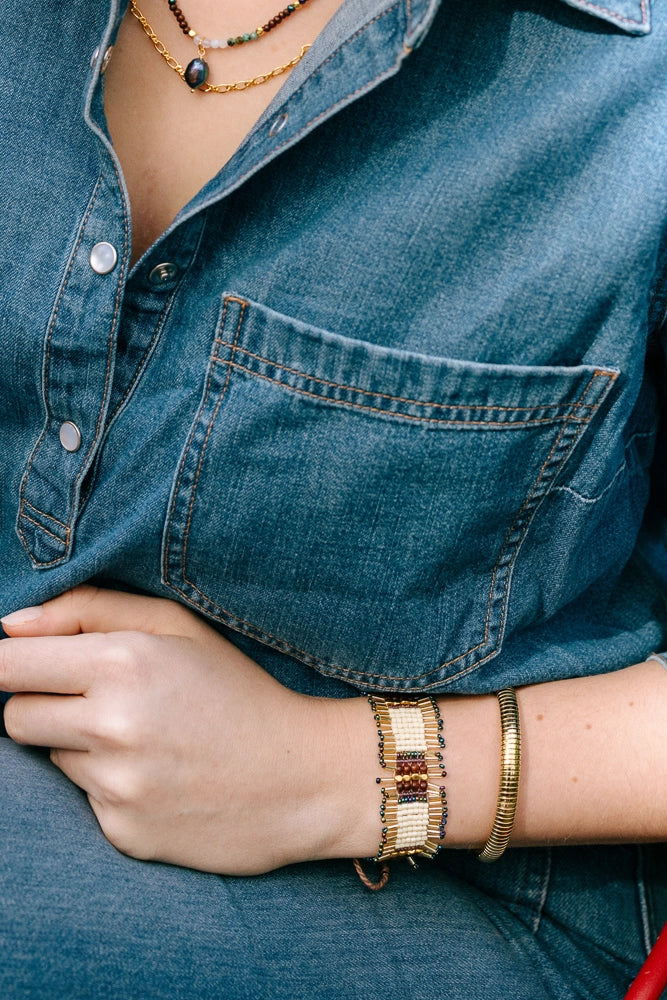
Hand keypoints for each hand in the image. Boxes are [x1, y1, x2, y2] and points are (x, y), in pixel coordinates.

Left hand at [0, 587, 367, 873]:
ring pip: (50, 757)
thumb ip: (89, 609)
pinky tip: (160, 777)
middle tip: (101, 699)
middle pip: (15, 715)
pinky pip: (85, 800)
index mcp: (124, 663)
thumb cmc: (239, 689)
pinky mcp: (123, 831)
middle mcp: (113, 726)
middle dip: (42, 704)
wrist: (302, 778)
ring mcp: (117, 786)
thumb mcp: (179, 626)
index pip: (7, 665)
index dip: (12, 662)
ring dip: (80, 745)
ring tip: (147, 739)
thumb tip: (8, 625)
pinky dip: (110, 786)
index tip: (31, 665)